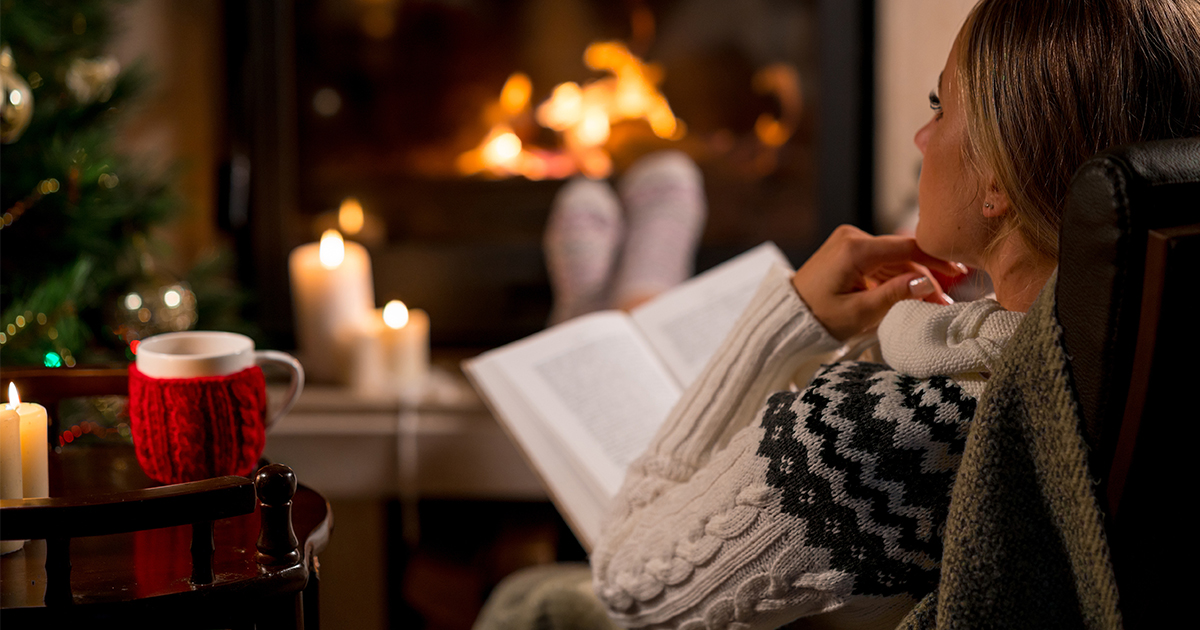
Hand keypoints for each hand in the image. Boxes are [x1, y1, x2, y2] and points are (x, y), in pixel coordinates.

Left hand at [791, 225, 966, 340]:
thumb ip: (894, 295)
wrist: (788, 316)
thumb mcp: (859, 313)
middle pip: (902, 254)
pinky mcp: (847, 251)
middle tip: (945, 302)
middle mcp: (852, 237)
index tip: (960, 270)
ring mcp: (848, 242)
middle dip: (926, 277)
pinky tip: (910, 294)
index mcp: (855, 249)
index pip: (907, 247)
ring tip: (932, 303)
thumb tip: (927, 282)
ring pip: (892, 259)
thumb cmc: (818, 317)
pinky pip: (879, 262)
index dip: (936, 258)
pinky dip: (895, 278)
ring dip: (912, 279)